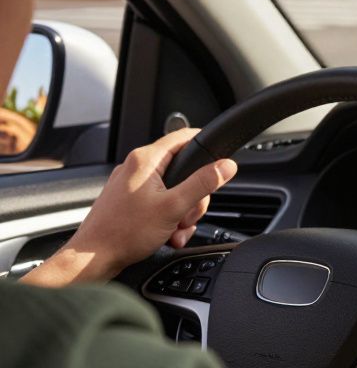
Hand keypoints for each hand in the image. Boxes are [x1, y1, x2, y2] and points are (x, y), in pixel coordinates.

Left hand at [23, 128, 237, 286]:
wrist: (91, 259)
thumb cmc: (123, 234)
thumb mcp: (174, 207)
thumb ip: (203, 183)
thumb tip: (226, 166)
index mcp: (145, 160)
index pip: (184, 137)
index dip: (205, 147)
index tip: (218, 162)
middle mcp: (136, 167)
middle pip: (183, 170)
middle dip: (193, 197)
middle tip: (187, 215)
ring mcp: (130, 185)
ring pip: (174, 189)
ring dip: (181, 212)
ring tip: (175, 230)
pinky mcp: (128, 201)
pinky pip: (160, 202)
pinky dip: (168, 218)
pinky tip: (167, 234)